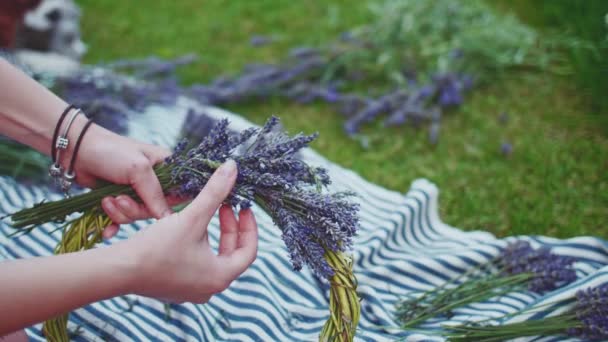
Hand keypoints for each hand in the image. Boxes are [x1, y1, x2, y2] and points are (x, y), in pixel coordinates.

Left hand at [70, 122, 176, 237]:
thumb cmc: (111, 152)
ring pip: (137, 216)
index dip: (171, 204)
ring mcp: (135, 191)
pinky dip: (113, 225)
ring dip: (120, 213)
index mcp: (165, 167)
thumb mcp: (138, 169)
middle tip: (120, 199)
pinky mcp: (118, 200)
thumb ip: (155, 194)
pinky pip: (122, 220)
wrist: (75, 150)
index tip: (154, 206)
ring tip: (106, 200)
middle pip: (155, 209)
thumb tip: (168, 218)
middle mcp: (153, 181)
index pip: (180, 192)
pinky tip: (105, 230)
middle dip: (135, 209)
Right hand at [120, 160, 257, 302]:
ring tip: (206, 212)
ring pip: (214, 259)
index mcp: (220, 276)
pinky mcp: (175, 289)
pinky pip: (197, 266)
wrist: (117, 270)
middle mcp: (209, 289)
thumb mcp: (191, 216)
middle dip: (230, 227)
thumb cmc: (157, 246)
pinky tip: (187, 228)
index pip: (249, 251)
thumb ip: (214, 192)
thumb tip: (233, 167)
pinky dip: (199, 246)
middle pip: (232, 254)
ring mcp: (191, 292)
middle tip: (225, 205)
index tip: (244, 207)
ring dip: (214, 235)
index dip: (249, 226)